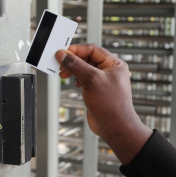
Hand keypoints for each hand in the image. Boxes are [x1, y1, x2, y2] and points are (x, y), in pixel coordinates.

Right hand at [55, 44, 152, 164]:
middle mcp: (110, 71)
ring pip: (84, 69)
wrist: (115, 127)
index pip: (92, 49)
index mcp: (114, 64)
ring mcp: (103, 81)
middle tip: (60, 64)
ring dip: (73, 70)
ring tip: (63, 74)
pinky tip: (74, 84)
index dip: (76, 50)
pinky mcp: (97, 91)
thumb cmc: (112, 105)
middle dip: (73, 61)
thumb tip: (63, 55)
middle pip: (87, 58)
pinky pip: (84, 79)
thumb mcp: (91, 80)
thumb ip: (76, 65)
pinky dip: (76, 79)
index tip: (62, 53)